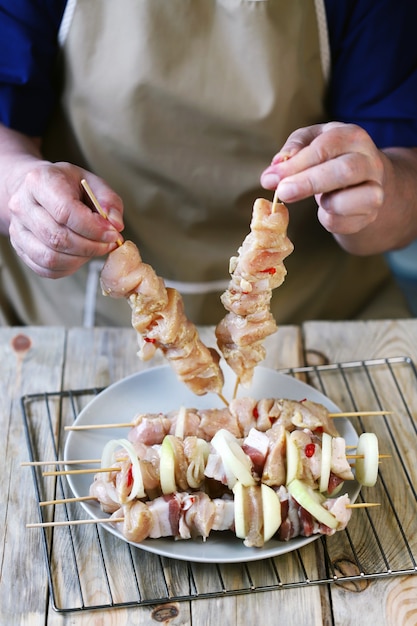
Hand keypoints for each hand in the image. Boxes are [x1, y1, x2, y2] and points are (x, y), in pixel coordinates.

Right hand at [7, 161, 123, 277]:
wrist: (34, 189)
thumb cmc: (65, 186)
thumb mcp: (91, 182)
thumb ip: (109, 201)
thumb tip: (115, 225)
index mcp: (39, 182)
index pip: (65, 212)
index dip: (93, 228)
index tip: (112, 233)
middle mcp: (22, 206)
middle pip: (58, 238)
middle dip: (91, 246)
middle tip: (109, 244)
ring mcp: (18, 230)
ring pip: (51, 257)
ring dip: (81, 259)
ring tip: (95, 249)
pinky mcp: (20, 249)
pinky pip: (46, 269)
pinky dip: (69, 267)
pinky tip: (81, 255)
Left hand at [261, 122, 385, 235]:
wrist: (364, 182)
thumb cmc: (332, 158)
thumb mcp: (312, 142)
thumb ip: (293, 149)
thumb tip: (274, 171)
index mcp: (352, 137)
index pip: (325, 147)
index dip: (295, 164)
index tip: (271, 178)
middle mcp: (369, 161)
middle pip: (344, 170)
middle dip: (308, 182)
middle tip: (282, 193)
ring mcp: (375, 189)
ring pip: (351, 200)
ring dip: (325, 203)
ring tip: (318, 200)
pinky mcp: (369, 215)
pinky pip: (344, 222)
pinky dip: (329, 220)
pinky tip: (327, 211)